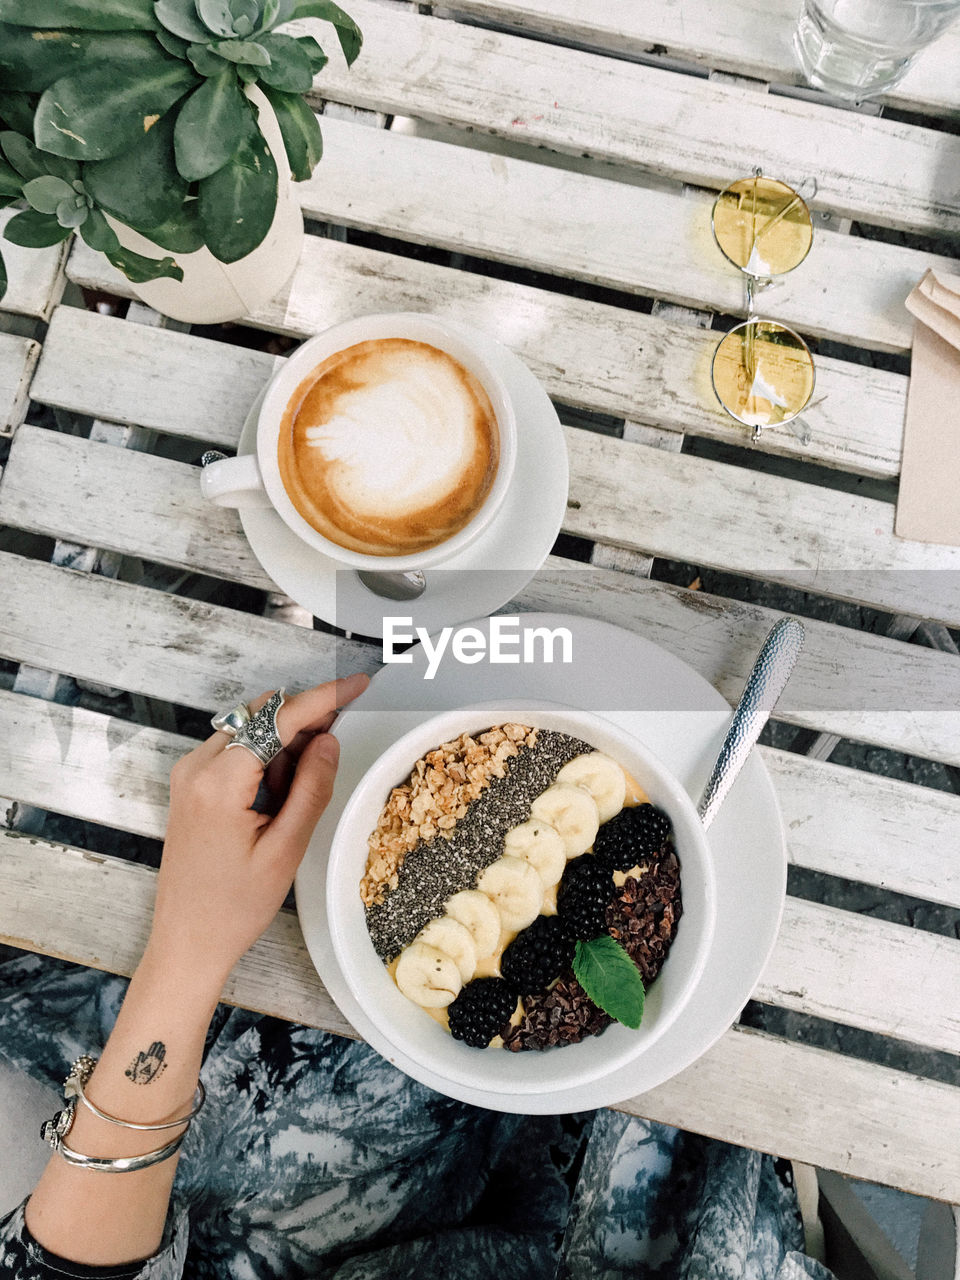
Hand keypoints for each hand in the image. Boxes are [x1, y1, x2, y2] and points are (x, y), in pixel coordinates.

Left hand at [148, 673, 368, 983]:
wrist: (187, 941)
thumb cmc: (232, 907)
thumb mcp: (286, 849)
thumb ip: (311, 788)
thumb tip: (328, 741)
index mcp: (218, 783)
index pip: (278, 719)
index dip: (323, 698)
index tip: (355, 685)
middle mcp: (196, 768)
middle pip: (262, 715)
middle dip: (306, 719)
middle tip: (341, 738)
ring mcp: (189, 774)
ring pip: (250, 729)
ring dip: (286, 741)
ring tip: (301, 791)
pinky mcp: (191, 784)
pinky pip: (236, 749)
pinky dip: (267, 756)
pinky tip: (282, 791)